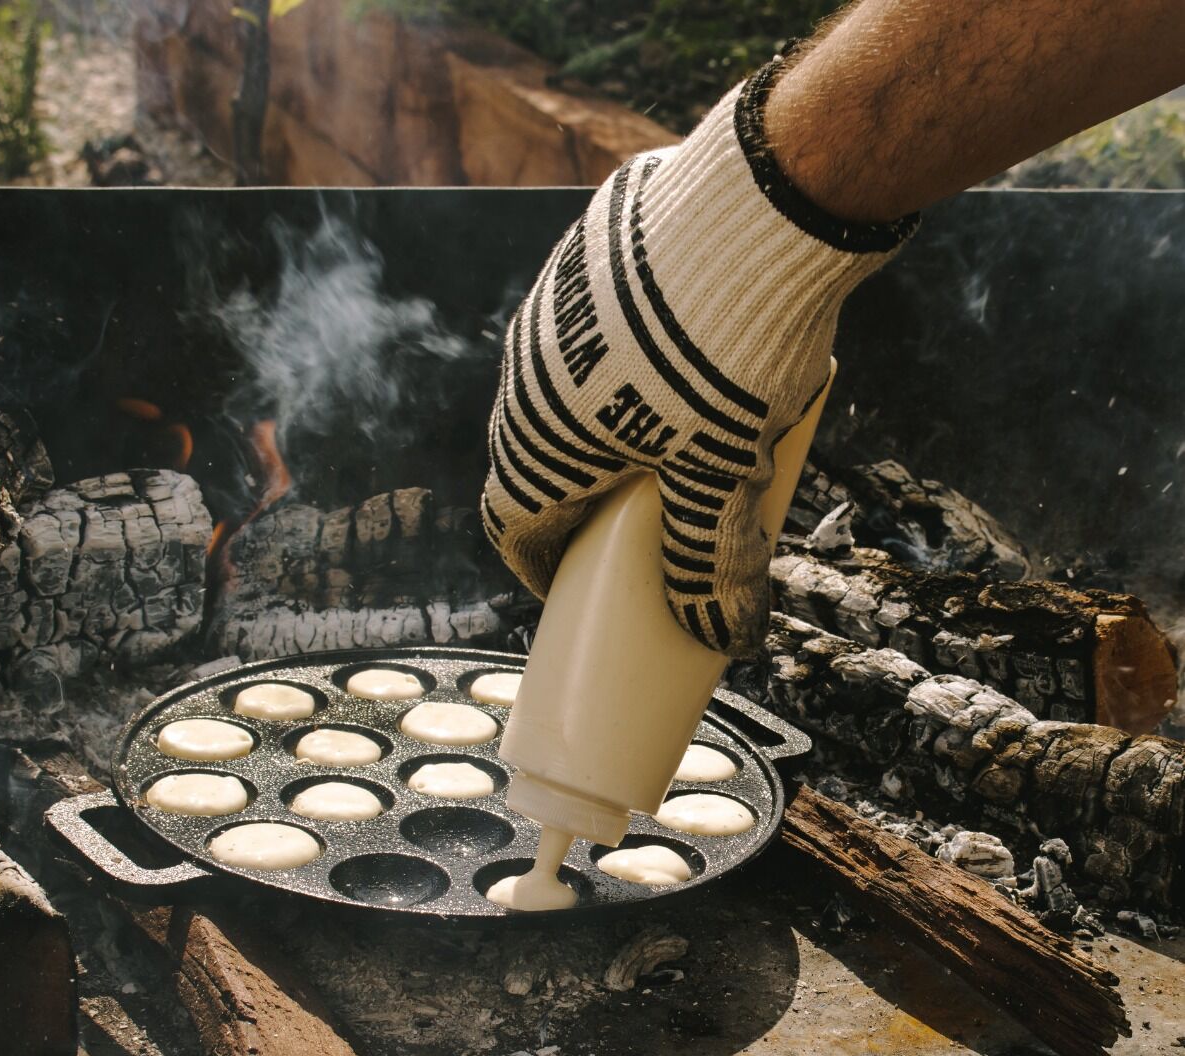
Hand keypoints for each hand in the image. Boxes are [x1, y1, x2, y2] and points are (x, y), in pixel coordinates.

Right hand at [481, 62, 915, 656]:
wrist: (755, 210)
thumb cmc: (728, 361)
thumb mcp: (724, 474)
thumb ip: (711, 559)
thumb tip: (722, 634)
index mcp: (542, 441)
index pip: (511, 522)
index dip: (535, 564)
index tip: (563, 584)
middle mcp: (526, 376)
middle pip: (530, 458)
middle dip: (568, 499)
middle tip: (620, 520)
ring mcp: (549, 308)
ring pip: (556, 390)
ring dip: (591, 426)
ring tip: (657, 436)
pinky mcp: (584, 257)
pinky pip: (584, 330)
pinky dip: (613, 364)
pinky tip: (671, 361)